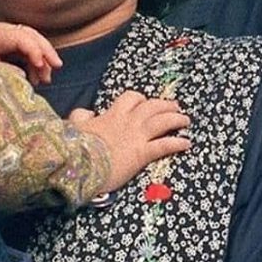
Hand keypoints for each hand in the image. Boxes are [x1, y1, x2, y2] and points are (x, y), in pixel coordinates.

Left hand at [0, 22, 61, 84]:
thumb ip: (1, 71)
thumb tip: (22, 74)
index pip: (21, 37)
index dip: (33, 50)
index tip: (39, 65)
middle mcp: (4, 32)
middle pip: (32, 35)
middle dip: (46, 50)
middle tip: (57, 66)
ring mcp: (9, 37)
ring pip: (34, 43)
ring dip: (43, 60)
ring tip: (45, 80)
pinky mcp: (12, 46)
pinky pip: (30, 51)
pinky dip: (36, 64)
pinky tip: (37, 78)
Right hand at [71, 90, 189, 191]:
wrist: (80, 163)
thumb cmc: (76, 145)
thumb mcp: (75, 126)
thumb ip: (81, 116)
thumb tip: (86, 113)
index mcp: (112, 115)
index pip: (131, 98)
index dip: (140, 99)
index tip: (144, 102)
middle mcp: (128, 122)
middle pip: (152, 106)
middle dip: (165, 105)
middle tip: (175, 107)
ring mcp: (136, 137)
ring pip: (162, 121)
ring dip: (176, 119)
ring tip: (185, 120)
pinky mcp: (141, 153)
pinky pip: (164, 145)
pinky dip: (177, 143)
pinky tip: (186, 143)